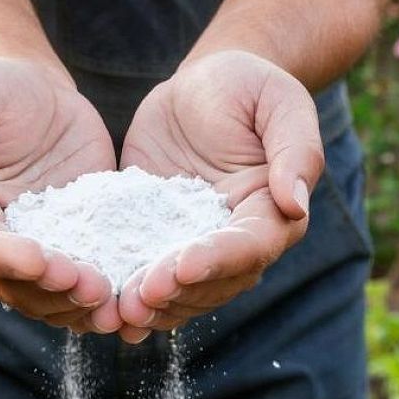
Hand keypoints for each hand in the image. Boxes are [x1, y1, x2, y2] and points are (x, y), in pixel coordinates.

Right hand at [0, 58, 122, 332]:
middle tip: (93, 287)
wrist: (35, 89)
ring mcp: (42, 247)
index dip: (8, 259)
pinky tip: (139, 303)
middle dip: (55, 290)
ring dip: (83, 304)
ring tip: (117, 301)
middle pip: (19, 284)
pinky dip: (114, 295)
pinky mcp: (82, 241)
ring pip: (55, 295)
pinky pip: (94, 275)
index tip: (39, 261)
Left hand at [116, 50, 324, 341]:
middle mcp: (238, 238)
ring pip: (182, 291)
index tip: (181, 266)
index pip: (250, 246)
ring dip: (153, 306)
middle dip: (177, 293)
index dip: (217, 260)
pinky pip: (146, 273)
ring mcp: (196, 243)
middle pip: (214, 282)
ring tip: (119, 313)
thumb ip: (295, 151)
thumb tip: (295, 205)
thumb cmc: (249, 85)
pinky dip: (128, 297)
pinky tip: (103, 313)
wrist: (203, 85)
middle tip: (139, 297)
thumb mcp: (279, 103)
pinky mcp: (158, 237)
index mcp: (272, 212)